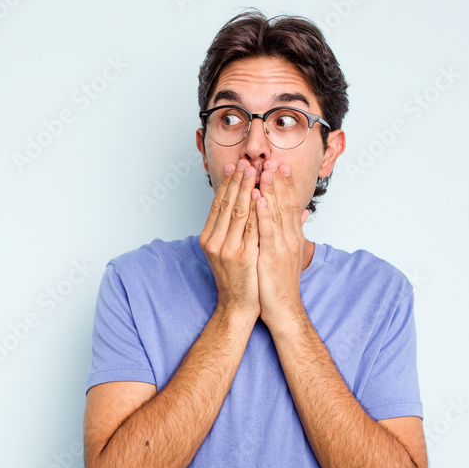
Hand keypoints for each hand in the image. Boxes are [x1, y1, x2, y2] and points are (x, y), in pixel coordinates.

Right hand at [198, 158, 260, 322]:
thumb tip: (245, 210)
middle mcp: (214, 241)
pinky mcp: (241, 256)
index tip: (236, 166)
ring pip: (237, 211)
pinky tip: (259, 195)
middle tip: (246, 161)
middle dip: (238, 181)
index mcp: (209, 238)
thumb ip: (236, 230)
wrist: (239, 306)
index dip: (228, 184)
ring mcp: (226, 248)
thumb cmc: (238, 280)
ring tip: (254, 170)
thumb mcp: (231, 251)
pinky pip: (249, 227)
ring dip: (246, 188)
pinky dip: (254, 210)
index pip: (219, 204)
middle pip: (227, 204)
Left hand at [255, 159, 310, 328]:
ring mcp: (282, 246)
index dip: (284, 184)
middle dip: (278, 180)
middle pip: (284, 203)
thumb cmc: (280, 284)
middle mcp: (289, 238)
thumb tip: (300, 215)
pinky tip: (257, 198)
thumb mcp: (289, 255)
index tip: (279, 165)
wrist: (283, 310)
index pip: (288, 204)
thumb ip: (292, 233)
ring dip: (270, 190)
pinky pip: (266, 231)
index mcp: (292, 237)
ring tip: (264, 170)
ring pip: (276, 213)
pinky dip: (262, 213)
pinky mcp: (272, 257)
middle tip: (272, 159)